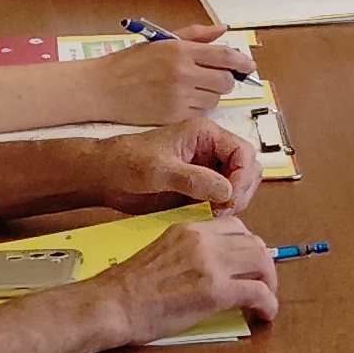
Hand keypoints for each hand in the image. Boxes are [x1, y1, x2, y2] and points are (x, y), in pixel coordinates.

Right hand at [89, 25, 252, 124]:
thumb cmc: (130, 63)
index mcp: (180, 50)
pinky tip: (183, 100)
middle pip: (225, 80)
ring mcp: (179, 97)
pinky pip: (201, 112)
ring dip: (212, 94)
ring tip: (193, 87)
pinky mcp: (174, 116)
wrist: (103, 88)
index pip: (225, 56)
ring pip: (215, 98)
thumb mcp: (161, 41)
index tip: (248, 64)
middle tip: (216, 77)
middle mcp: (183, 73)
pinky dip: (199, 107)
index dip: (242, 61)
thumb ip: (196, 35)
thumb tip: (223, 29)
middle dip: (226, 79)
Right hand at [92, 214, 283, 340]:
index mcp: (188, 229)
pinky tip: (264, 315)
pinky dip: (268, 304)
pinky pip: (258, 292)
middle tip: (262, 284)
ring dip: (269, 282)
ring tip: (265, 299)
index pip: (235, 227)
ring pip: (262, 262)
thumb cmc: (128, 287)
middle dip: (264, 265)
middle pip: (254, 242)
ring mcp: (211, 263)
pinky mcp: (216, 291)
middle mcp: (203, 240)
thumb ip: (190, 253)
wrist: (113, 304)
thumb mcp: (162, 253)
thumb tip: (212, 268)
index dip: (248, 247)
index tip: (247, 265)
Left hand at [96, 117, 263, 212]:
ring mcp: (206, 171)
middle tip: (223, 209)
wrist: (106, 177)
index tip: (231, 196)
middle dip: (241, 191)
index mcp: (206, 135)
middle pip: (247, 170)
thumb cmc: (127, 162)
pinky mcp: (200, 189)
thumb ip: (194, 179)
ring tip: (214, 214)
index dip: (243, 175)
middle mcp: (211, 151)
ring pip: (238, 187)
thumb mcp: (160, 169)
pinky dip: (222, 210)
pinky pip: (223, 200)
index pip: (244, 151)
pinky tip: (207, 217)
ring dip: (234, 202)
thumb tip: (227, 190)